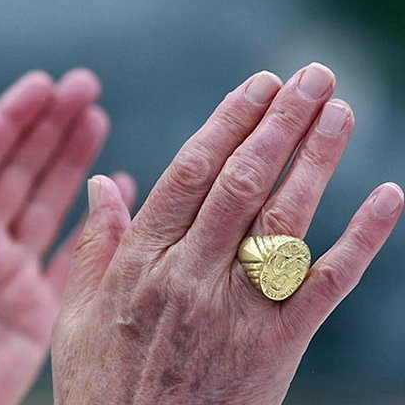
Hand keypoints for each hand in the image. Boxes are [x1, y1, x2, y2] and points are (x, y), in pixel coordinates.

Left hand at [0, 69, 135, 404]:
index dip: (12, 119)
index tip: (42, 85)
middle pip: (22, 169)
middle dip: (52, 127)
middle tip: (84, 87)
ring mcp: (9, 269)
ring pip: (48, 202)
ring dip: (73, 162)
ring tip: (97, 120)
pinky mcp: (35, 305)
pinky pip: (71, 256)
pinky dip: (95, 226)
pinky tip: (116, 193)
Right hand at [52, 63, 402, 403]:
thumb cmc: (102, 387)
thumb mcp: (76, 315)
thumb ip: (92, 246)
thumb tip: (101, 183)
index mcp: (142, 263)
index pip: (190, 174)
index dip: (228, 123)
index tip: (257, 85)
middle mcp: (192, 276)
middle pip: (243, 182)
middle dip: (280, 121)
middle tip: (311, 75)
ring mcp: (238, 310)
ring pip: (286, 219)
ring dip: (318, 158)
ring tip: (341, 109)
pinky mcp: (278, 345)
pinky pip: (328, 284)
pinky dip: (364, 238)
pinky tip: (389, 194)